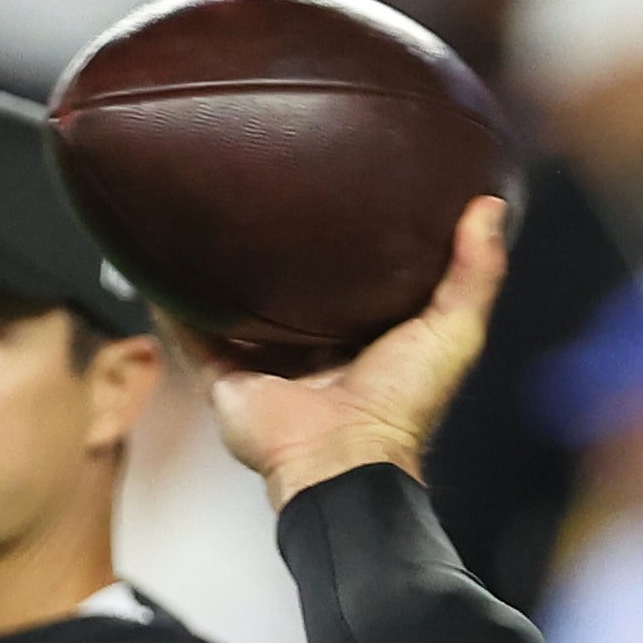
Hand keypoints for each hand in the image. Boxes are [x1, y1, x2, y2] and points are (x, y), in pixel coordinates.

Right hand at [173, 196, 510, 508]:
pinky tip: (153, 257)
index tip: (347, 187)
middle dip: (281, 246)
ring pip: (235, 305)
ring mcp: (264, 362)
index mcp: (364, 336)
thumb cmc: (402, 402)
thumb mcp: (454, 330)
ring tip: (204, 208)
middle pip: (291, 288)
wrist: (341, 458)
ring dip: (219, 267)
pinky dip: (170, 300)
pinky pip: (188, 331)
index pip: (357, 277)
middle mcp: (310, 347)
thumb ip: (475, 273)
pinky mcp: (222, 375)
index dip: (356, 237)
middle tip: (269, 184)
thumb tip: (489, 206)